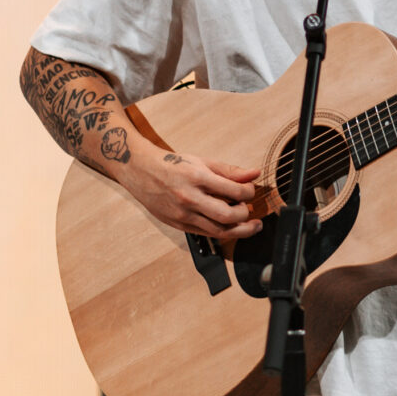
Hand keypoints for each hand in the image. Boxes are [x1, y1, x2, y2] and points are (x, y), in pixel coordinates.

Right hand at [123, 146, 260, 237]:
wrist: (141, 172)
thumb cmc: (172, 165)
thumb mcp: (202, 162)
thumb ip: (229, 170)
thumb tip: (254, 174)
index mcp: (197, 177)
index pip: (233, 191)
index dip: (249, 193)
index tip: (250, 191)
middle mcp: (189, 198)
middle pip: (227, 216)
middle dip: (245, 216)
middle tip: (251, 211)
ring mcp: (183, 214)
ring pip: (218, 231)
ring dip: (239, 231)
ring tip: (250, 226)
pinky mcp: (178, 225)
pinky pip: (206, 233)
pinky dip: (221, 231)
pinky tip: (229, 226)